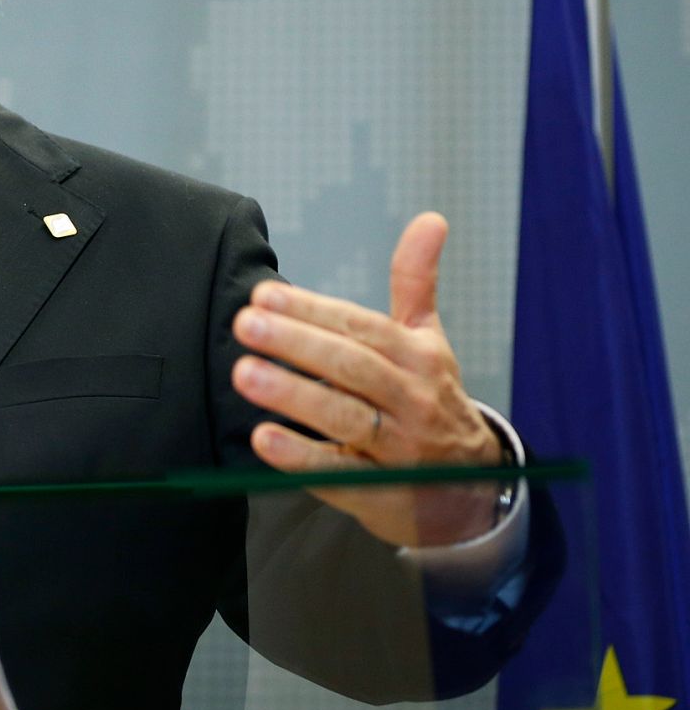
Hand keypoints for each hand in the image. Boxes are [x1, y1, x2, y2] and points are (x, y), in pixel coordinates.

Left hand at [230, 212, 502, 546]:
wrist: (466, 487)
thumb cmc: (430, 399)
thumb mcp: (428, 340)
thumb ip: (416, 281)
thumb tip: (430, 219)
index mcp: (418, 357)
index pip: (362, 328)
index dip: (314, 311)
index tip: (263, 296)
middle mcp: (412, 400)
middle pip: (351, 366)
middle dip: (296, 343)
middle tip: (244, 324)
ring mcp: (397, 448)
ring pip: (345, 416)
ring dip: (292, 395)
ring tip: (244, 374)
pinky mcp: (378, 490)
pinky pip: (338, 472)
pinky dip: (300, 457)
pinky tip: (262, 439)